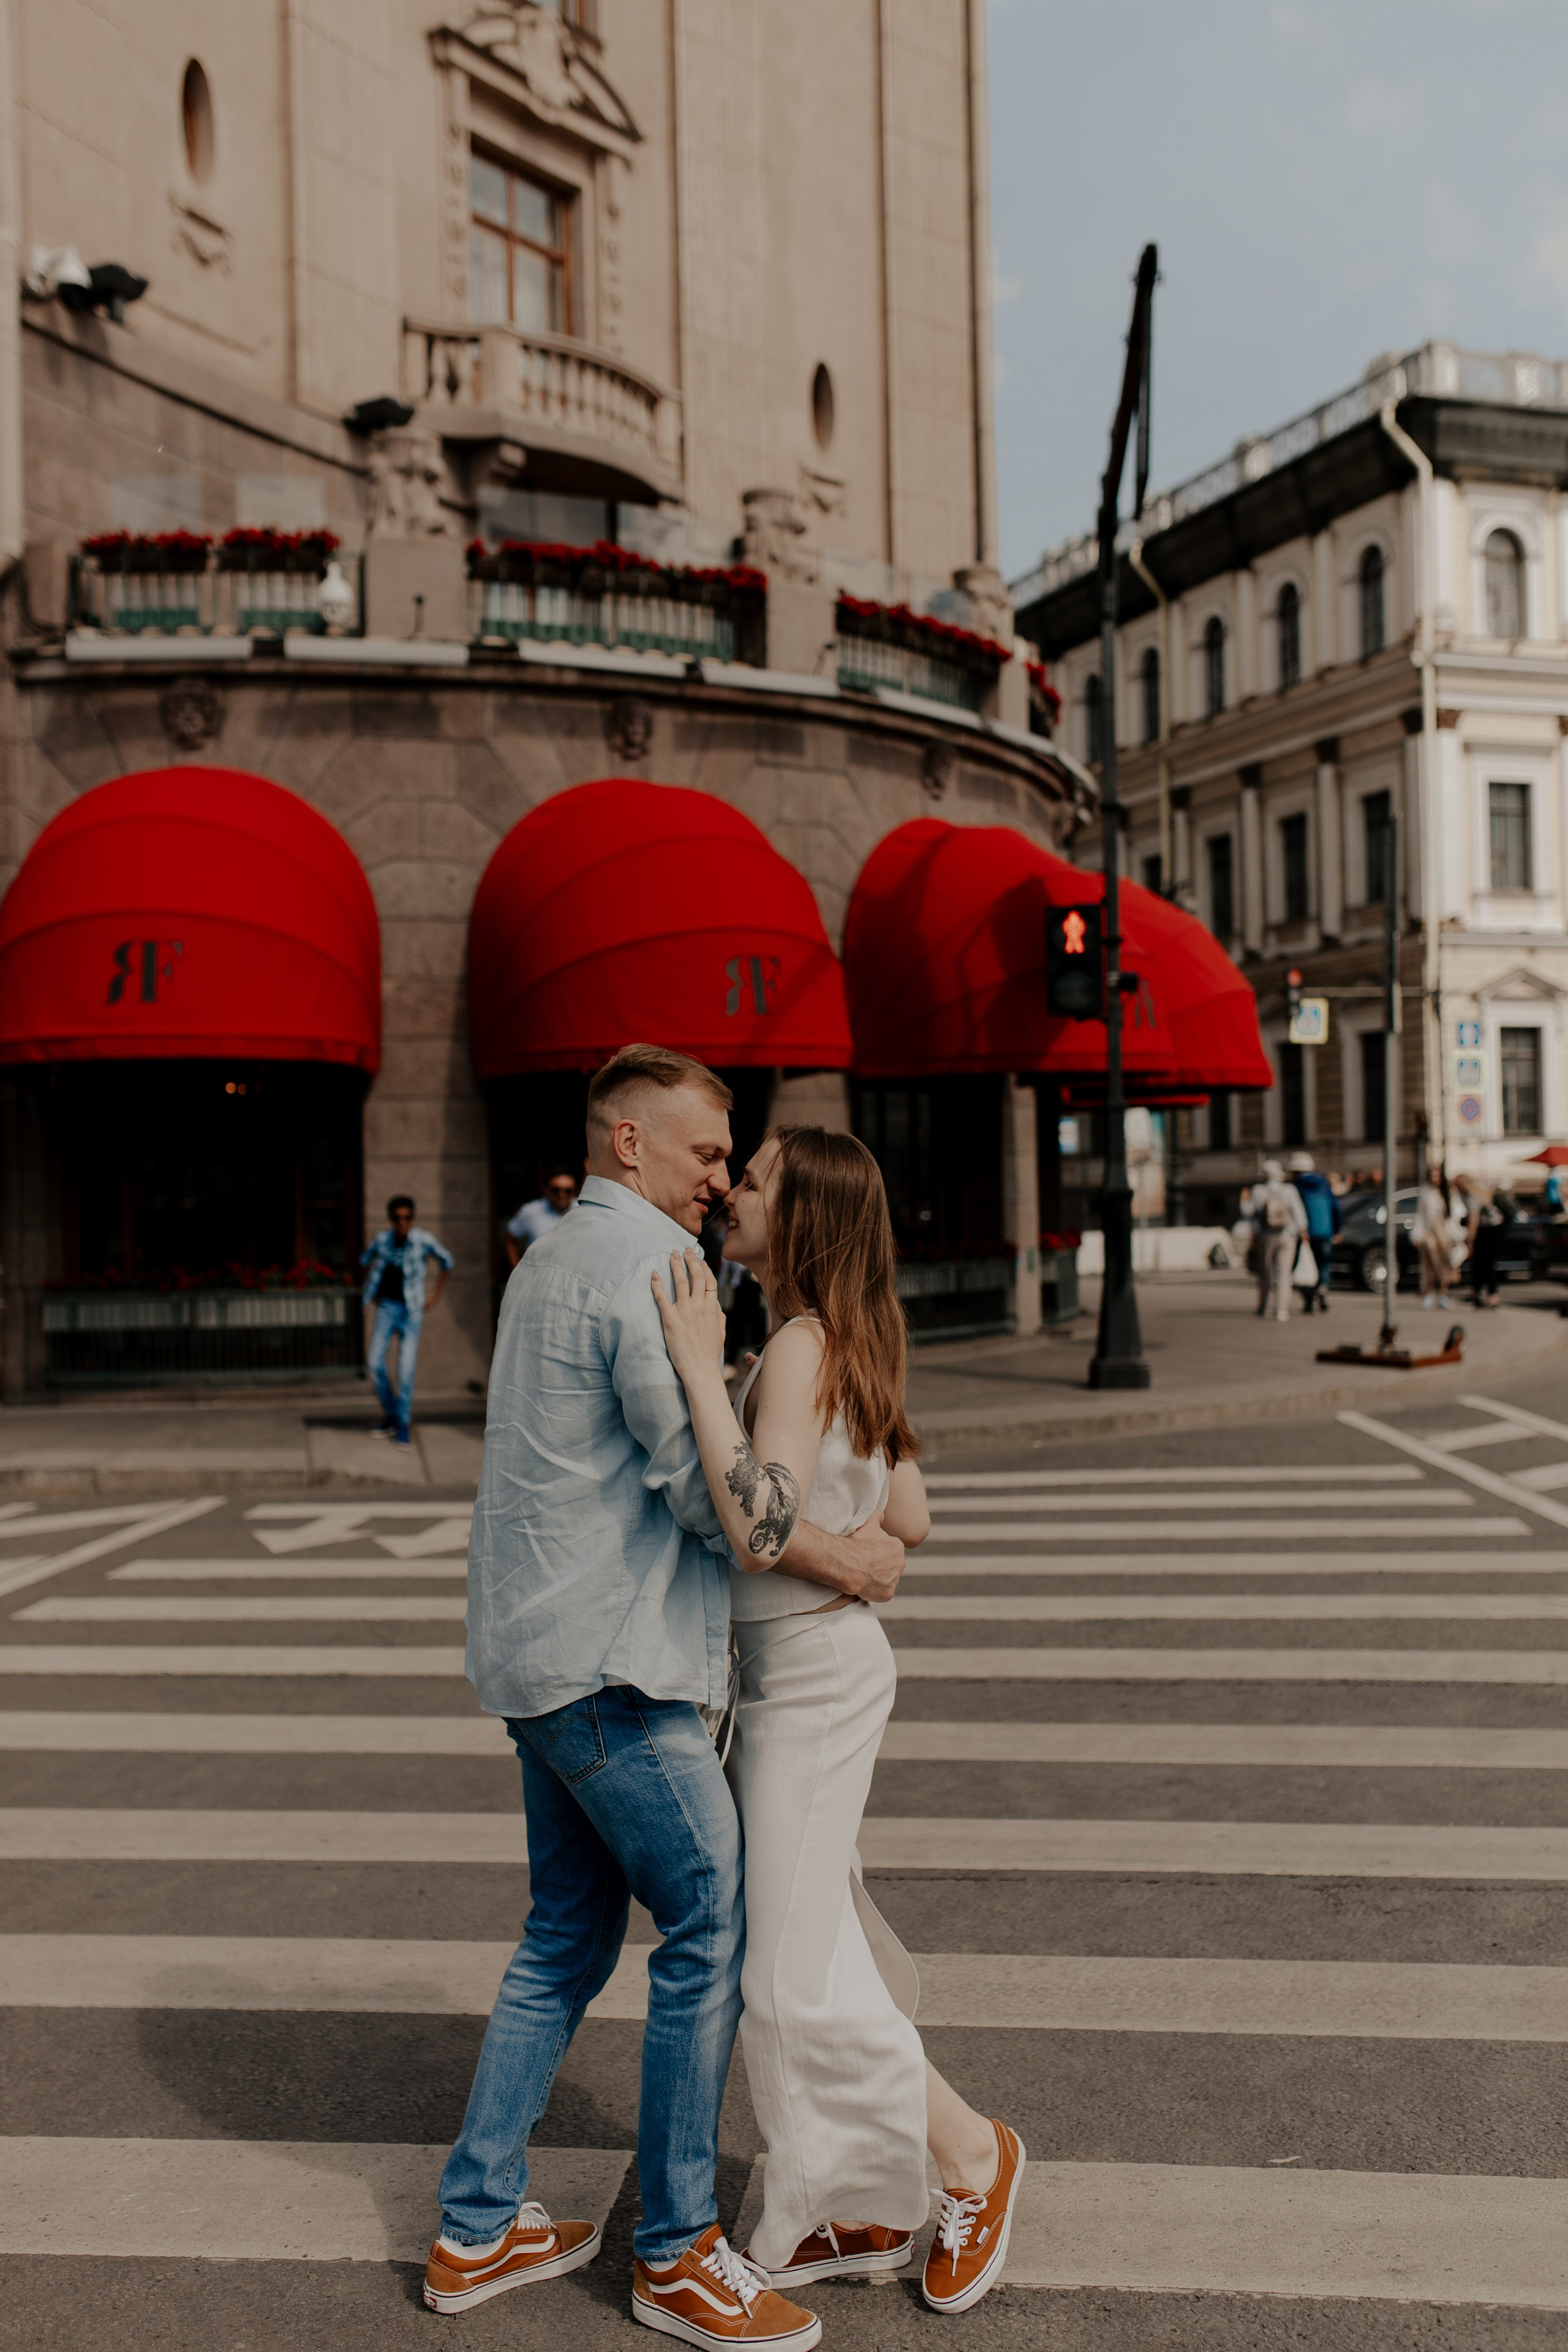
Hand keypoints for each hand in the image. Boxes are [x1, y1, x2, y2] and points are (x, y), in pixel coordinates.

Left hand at [651, 1247, 727, 1387]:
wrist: (699, 1369)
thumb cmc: (709, 1353)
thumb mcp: (720, 1333)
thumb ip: (719, 1318)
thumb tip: (718, 1309)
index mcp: (711, 1308)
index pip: (709, 1281)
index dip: (704, 1268)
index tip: (700, 1260)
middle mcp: (698, 1306)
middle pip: (695, 1276)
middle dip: (690, 1260)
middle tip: (684, 1250)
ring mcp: (684, 1311)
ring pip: (680, 1281)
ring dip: (675, 1265)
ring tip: (672, 1255)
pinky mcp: (670, 1319)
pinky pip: (662, 1297)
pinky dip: (657, 1283)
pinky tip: (654, 1274)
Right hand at [837, 1511, 905, 1604]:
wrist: (846, 1564)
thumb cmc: (856, 1542)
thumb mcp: (867, 1522)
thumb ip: (878, 1515)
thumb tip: (881, 1515)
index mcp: (898, 1547)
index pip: (889, 1549)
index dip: (877, 1550)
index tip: (866, 1551)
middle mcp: (900, 1564)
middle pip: (890, 1565)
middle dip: (880, 1564)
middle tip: (864, 1563)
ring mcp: (894, 1581)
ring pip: (887, 1579)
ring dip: (878, 1578)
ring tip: (863, 1574)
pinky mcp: (887, 1594)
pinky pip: (883, 1592)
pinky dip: (875, 1590)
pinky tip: (865, 1585)